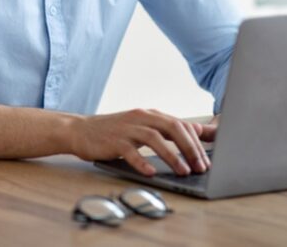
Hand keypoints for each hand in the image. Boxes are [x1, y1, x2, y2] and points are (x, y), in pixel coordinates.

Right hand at [66, 109, 212, 176]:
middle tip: (200, 167)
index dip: (196, 142)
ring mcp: (127, 128)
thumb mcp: (143, 126)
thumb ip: (167, 129)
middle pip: (172, 128)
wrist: (81, 130)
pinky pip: (130, 152)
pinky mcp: (114, 141)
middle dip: (190, 149)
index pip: (180, 125)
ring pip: (155, 139)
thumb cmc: (114, 132)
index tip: (205, 160)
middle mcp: (141, 118)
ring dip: (172, 156)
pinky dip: (142, 162)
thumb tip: (196, 130)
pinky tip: (151, 173)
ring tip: (183, 172)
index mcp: (150, 114)